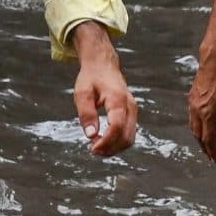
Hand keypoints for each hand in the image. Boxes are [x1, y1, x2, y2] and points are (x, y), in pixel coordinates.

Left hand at [71, 25, 137, 156]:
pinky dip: (117, 142)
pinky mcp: (132, 114)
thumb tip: (91, 135)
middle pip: (126, 136)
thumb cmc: (91, 78)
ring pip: (130, 138)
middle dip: (110, 148)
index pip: (117, 126)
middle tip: (92, 150)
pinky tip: (103, 141)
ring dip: (114, 148)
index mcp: (117, 98)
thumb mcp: (82, 93)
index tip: (92, 148)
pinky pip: (129, 134)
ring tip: (97, 147)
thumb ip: (86, 114)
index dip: (106, 141)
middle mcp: (130, 106)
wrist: (103, 65)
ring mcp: (133, 110)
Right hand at [188, 50, 215, 163]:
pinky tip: (202, 128)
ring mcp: (192, 105)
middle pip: (198, 136)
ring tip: (206, 145)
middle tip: (211, 156)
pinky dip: (196, 128)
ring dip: (199, 138)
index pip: (208, 139)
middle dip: (204, 147)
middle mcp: (196, 112)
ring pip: (193, 128)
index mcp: (207, 114)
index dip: (212, 151)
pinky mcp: (191, 100)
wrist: (213, 63)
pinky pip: (191, 119)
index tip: (215, 160)